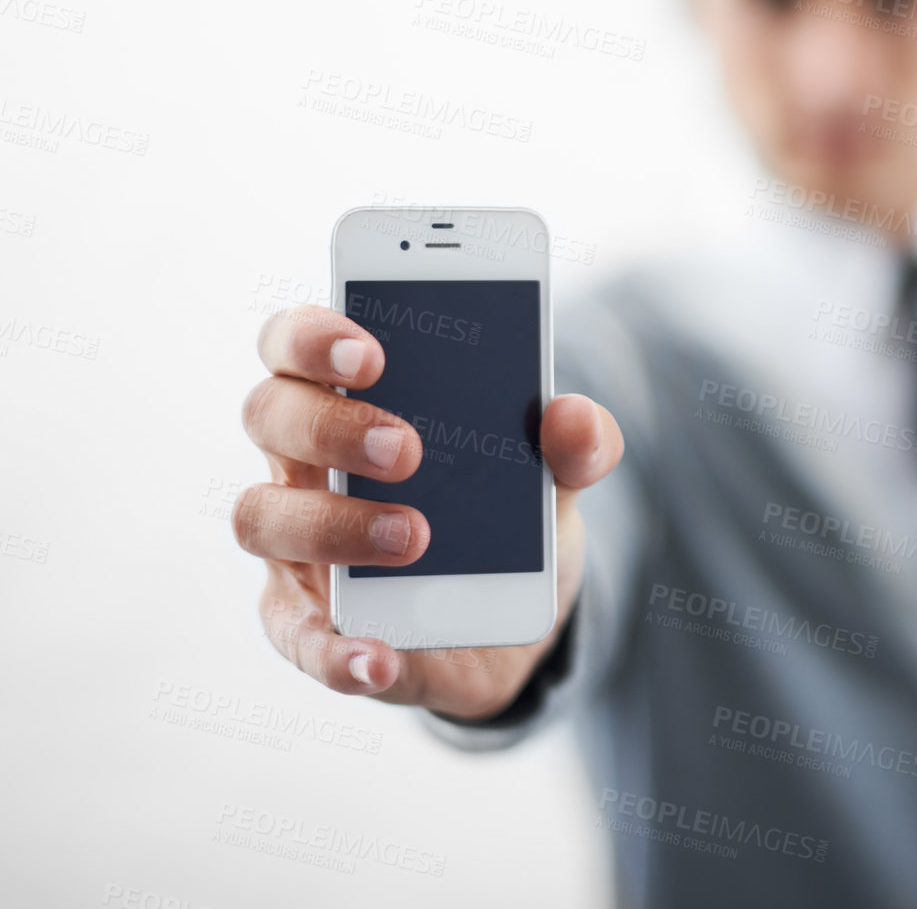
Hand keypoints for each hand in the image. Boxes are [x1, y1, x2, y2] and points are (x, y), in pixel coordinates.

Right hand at [234, 304, 622, 719]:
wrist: (514, 611)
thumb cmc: (507, 510)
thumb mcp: (555, 472)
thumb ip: (577, 440)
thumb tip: (574, 417)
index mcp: (350, 397)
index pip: (294, 341)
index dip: (315, 335)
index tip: (373, 352)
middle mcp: (303, 460)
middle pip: (269, 415)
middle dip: (332, 428)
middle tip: (409, 450)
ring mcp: (294, 544)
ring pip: (262, 517)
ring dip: (332, 525)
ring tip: (415, 537)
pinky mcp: (307, 623)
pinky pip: (297, 638)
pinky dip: (335, 650)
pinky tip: (380, 656)